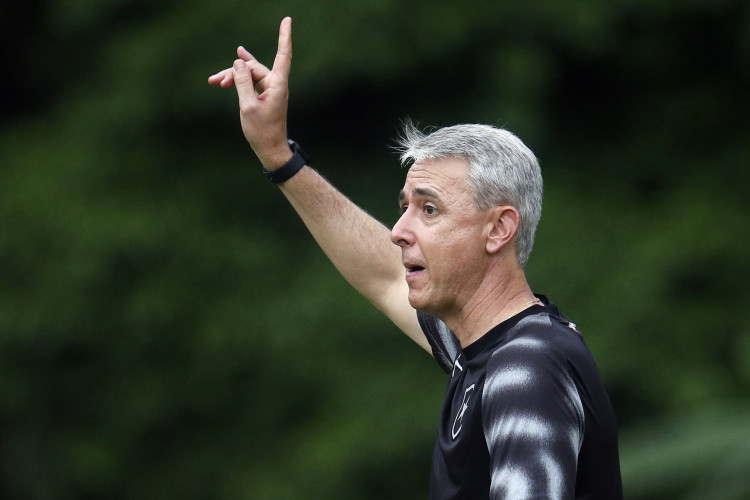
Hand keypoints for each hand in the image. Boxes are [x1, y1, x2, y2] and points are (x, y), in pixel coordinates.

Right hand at [208, 17, 292, 168]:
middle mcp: (276, 84)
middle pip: (254, 67)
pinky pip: (250, 81)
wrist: (270, 149)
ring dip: (232, 76)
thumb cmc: (262, 131)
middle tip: (216, 82)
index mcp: (277, 85)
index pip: (283, 55)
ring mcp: (270, 89)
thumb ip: (242, 83)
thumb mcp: (247, 107)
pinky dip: (238, 79)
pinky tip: (231, 67)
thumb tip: (238, 63)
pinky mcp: (264, 95)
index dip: (284, 37)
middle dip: (234, 72)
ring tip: (215, 81)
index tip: (287, 20)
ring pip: (249, 74)